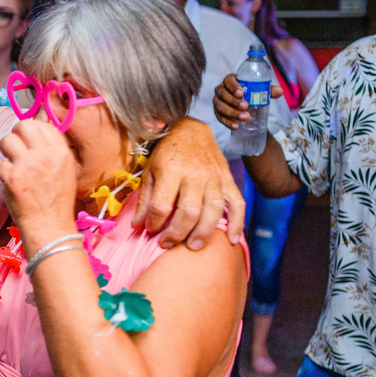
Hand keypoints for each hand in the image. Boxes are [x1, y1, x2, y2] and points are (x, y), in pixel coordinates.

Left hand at [0, 120, 78, 251]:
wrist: (49, 226)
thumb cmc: (57, 201)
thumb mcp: (66, 170)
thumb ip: (53, 151)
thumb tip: (39, 134)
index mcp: (60, 152)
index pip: (43, 124)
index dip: (32, 129)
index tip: (28, 138)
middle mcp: (44, 154)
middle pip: (23, 125)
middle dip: (16, 133)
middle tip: (15, 146)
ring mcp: (26, 165)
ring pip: (7, 140)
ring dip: (5, 149)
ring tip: (10, 160)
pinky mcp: (11, 177)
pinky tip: (4, 174)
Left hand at [134, 119, 245, 248]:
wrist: (190, 130)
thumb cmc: (167, 153)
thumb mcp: (150, 171)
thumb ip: (145, 200)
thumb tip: (138, 226)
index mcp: (171, 170)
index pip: (162, 205)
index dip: (154, 223)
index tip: (150, 230)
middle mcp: (194, 174)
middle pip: (189, 211)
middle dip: (177, 233)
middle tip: (167, 244)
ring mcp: (214, 177)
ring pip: (213, 210)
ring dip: (204, 232)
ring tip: (193, 246)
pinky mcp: (228, 180)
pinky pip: (237, 203)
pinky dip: (237, 223)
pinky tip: (231, 239)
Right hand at [214, 74, 284, 130]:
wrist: (244, 104)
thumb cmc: (251, 93)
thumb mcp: (259, 90)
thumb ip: (268, 90)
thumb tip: (280, 91)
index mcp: (230, 81)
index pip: (228, 81)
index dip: (233, 87)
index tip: (242, 93)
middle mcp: (221, 89)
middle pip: (223, 94)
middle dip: (233, 101)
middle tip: (246, 107)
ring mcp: (217, 101)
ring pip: (220, 106)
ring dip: (231, 113)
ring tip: (244, 118)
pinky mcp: (217, 112)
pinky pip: (219, 117)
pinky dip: (227, 122)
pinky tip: (236, 126)